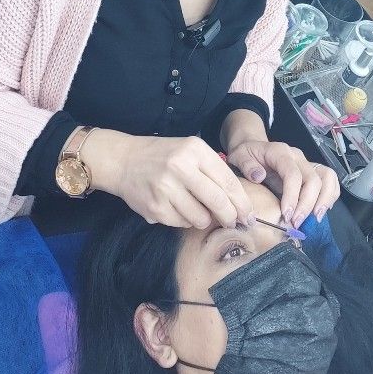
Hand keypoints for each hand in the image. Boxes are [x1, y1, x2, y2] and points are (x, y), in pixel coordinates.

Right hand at [85, 128, 253, 228]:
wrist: (124, 160)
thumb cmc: (162, 156)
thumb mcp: (190, 151)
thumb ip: (213, 171)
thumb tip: (238, 201)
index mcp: (195, 149)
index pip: (228, 181)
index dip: (242, 201)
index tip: (248, 214)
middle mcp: (181, 166)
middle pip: (218, 201)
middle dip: (230, 217)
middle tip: (234, 222)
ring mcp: (166, 188)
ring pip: (201, 218)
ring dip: (205, 220)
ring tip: (199, 212)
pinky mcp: (155, 207)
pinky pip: (182, 223)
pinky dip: (185, 221)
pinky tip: (178, 209)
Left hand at [226, 139, 339, 228]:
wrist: (254, 148)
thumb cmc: (246, 154)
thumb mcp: (239, 156)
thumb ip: (246, 165)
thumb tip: (259, 176)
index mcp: (280, 152)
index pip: (293, 173)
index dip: (292, 196)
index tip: (286, 215)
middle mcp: (298, 156)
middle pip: (313, 179)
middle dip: (307, 204)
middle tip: (296, 223)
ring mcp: (307, 163)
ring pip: (327, 177)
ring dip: (323, 200)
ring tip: (314, 220)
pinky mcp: (312, 171)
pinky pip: (330, 180)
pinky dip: (330, 196)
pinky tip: (319, 211)